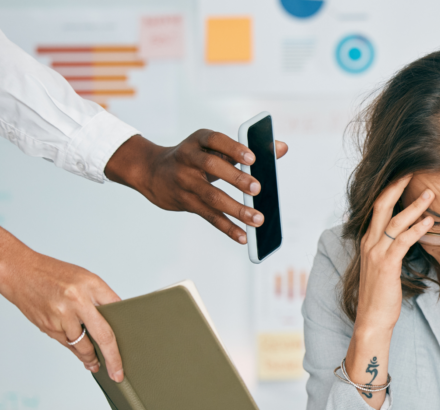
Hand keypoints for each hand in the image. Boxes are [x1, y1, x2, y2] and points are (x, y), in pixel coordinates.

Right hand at [0, 229, 122, 380]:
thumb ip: (102, 297)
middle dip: (112, 358)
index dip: (126, 329)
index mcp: (90, 285)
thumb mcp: (85, 278)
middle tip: (118, 373)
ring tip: (97, 365)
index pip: (116, 312)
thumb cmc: (55, 274)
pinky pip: (67, 344)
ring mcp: (60, 316)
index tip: (132, 345)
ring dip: (90, 358)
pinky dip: (75, 350)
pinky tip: (82, 356)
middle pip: (102, 336)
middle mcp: (76, 301)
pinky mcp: (48, 327)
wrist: (20, 272)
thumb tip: (118, 318)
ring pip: (82, 345)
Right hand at [104, 130, 288, 243]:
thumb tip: (282, 148)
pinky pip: (208, 216)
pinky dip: (227, 227)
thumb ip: (248, 148)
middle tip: (257, 188)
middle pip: (212, 167)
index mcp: (199, 140)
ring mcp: (185, 181)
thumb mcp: (215, 147)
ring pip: (211, 196)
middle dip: (236, 178)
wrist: (153, 171)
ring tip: (257, 219)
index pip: (215, 140)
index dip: (233, 148)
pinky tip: (243, 236)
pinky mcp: (185, 202)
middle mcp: (188, 158)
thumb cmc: (196, 158)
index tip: (252, 158)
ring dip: (236, 209)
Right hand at [346, 175, 433, 409]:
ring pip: (394, 221)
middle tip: (414, 171)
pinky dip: (417, 229)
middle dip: (397, 187)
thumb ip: (393, 248)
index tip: (406, 175)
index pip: (378, 207)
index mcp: (368, 240)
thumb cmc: (382, 294)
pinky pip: (403, 241)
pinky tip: (430, 221)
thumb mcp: (385, 266)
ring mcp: (376, 253)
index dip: (391, 190)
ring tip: (432, 194)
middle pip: (381, 205)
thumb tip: (408, 236)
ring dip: (414, 206)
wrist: (372, 319)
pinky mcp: (386, 265)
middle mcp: (369, 242)